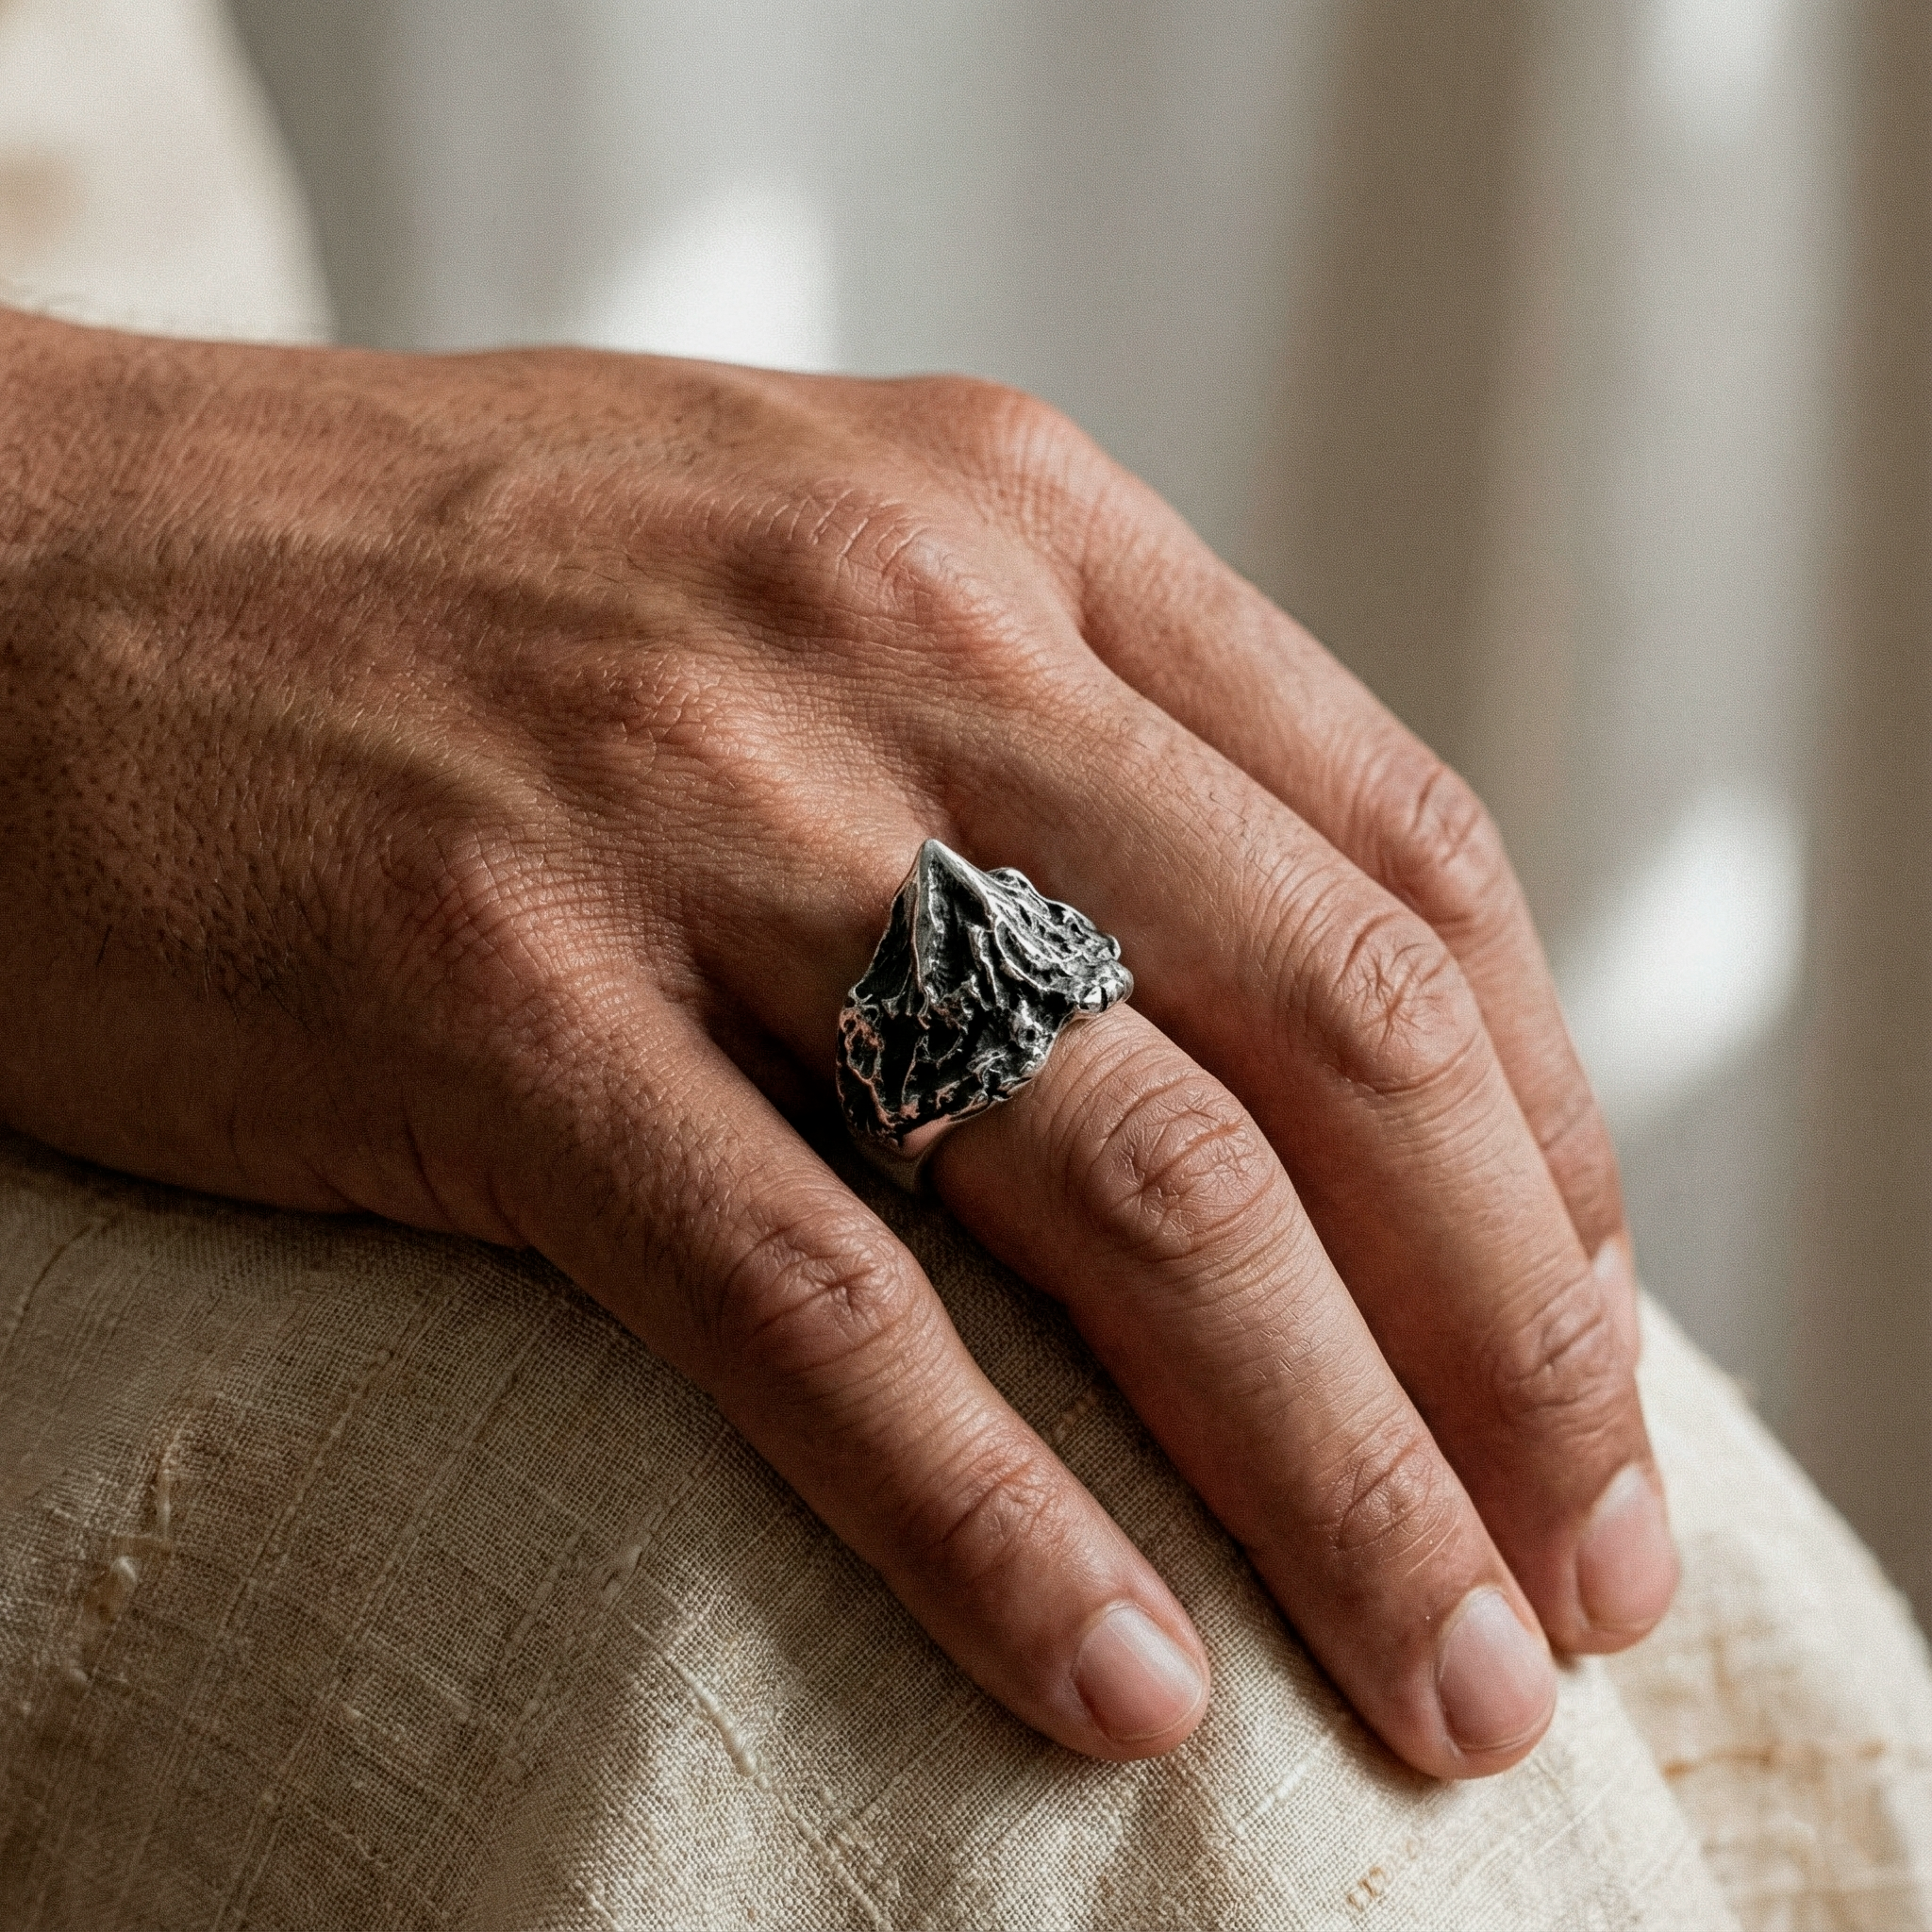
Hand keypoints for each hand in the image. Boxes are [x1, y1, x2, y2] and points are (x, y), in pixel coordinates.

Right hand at [0, 310, 1673, 1775]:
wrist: (25, 554)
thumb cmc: (438, 581)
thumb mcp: (815, 565)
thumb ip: (1062, 739)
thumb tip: (1287, 1031)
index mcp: (1013, 529)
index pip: (1407, 858)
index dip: (1549, 1138)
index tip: (1585, 1351)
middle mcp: (898, 641)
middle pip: (1331, 1039)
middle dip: (1509, 1345)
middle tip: (1577, 1583)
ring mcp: (692, 817)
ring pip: (1126, 1189)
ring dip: (1323, 1469)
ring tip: (1436, 1679)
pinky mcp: (485, 1000)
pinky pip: (813, 1305)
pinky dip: (989, 1519)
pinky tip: (1115, 1685)